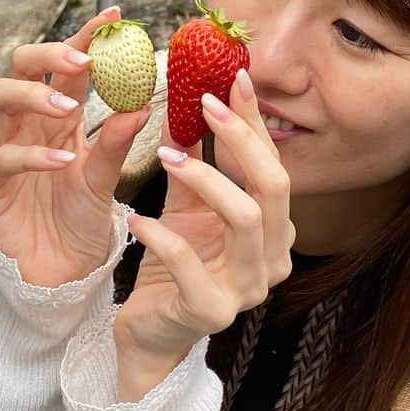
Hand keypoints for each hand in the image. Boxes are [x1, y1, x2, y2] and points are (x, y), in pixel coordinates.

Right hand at [0, 6, 152, 286]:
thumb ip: (118, 143)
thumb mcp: (105, 179)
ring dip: (34, 96)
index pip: (67, 66)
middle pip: (19, 65)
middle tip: (83, 61)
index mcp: (56, 116)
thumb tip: (143, 103)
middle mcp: (24, 125)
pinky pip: (1, 159)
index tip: (115, 17)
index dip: (86, 37)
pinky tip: (61, 162)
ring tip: (68, 109)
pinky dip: (32, 156)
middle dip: (49, 55)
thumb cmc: (77, 222)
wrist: (57, 277)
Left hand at [114, 68, 294, 396]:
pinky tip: (135, 217)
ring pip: (245, 219)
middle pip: (274, 188)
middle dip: (241, 140)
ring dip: (206, 179)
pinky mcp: (210, 311)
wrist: (152, 331)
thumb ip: (195, 161)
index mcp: (274, 231)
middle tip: (204, 104)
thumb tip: (189, 100)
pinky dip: (161, 236)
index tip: (233, 79)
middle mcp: (272, 260)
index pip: (274, 167)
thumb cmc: (175, 265)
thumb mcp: (187, 206)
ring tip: (164, 154)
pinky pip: (190, 264)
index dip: (255, 123)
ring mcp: (246, 289)